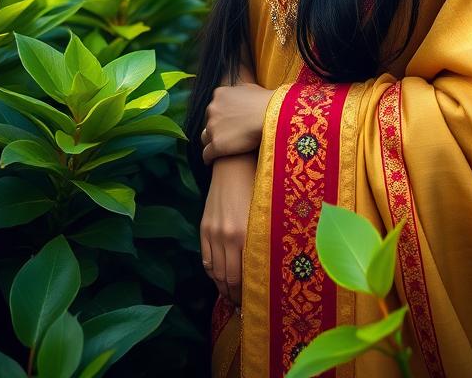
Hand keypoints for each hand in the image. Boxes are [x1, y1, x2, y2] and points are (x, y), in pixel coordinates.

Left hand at [200, 82, 274, 163]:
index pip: (215, 106)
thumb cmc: (267, 102)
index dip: (221, 114)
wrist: (273, 117)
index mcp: (220, 94)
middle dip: (216, 127)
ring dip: (212, 141)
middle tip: (227, 134)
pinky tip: (212, 161)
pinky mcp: (216, 145)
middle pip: (208, 121)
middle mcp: (212, 109)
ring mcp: (213, 127)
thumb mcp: (250, 88)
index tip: (228, 120)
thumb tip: (240, 92)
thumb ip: (239, 91)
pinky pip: (206, 154)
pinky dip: (208, 158)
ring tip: (220, 148)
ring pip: (205, 138)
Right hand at [200, 152, 256, 307]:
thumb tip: (267, 269)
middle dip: (236, 296)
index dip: (248, 293)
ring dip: (223, 289)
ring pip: (215, 272)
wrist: (234, 165)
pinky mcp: (204, 228)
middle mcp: (227, 236)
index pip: (244, 276)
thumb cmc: (258, 188)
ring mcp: (213, 233)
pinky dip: (212, 274)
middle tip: (244, 305)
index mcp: (246, 234)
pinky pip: (205, 259)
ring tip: (232, 297)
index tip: (255, 302)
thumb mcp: (265, 215)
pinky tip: (220, 279)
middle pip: (228, 278)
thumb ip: (263, 241)